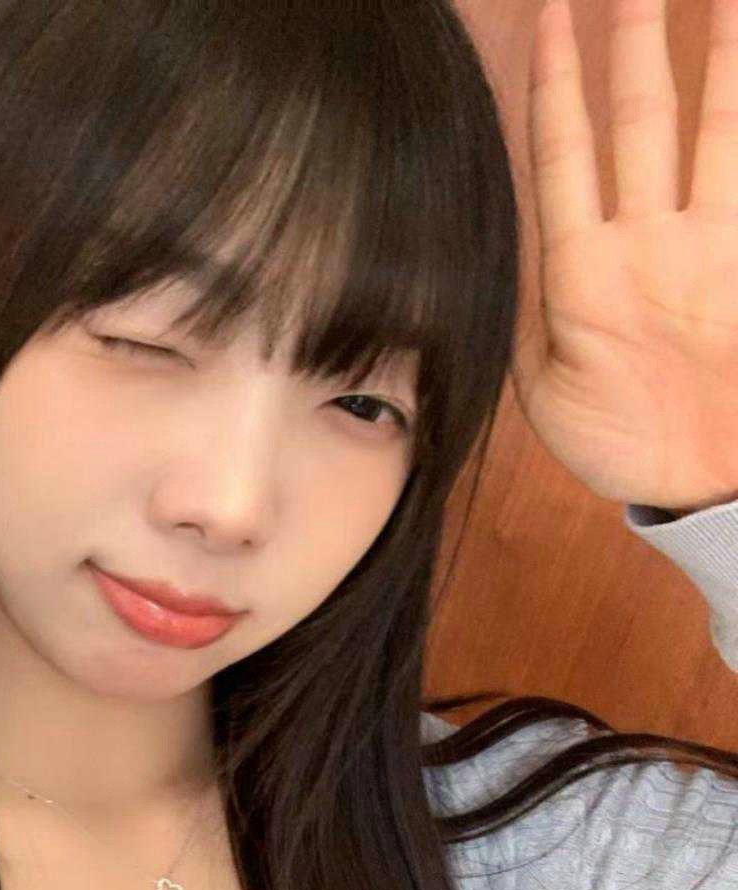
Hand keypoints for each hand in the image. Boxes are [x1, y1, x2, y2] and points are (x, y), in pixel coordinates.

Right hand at [512, 0, 737, 511]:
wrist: (717, 481)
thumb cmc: (624, 442)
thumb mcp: (545, 393)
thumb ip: (536, 316)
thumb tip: (533, 258)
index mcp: (583, 272)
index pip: (564, 150)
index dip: (559, 79)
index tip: (555, 16)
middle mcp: (651, 241)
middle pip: (644, 119)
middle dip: (637, 39)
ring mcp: (716, 246)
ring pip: (721, 129)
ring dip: (725, 56)